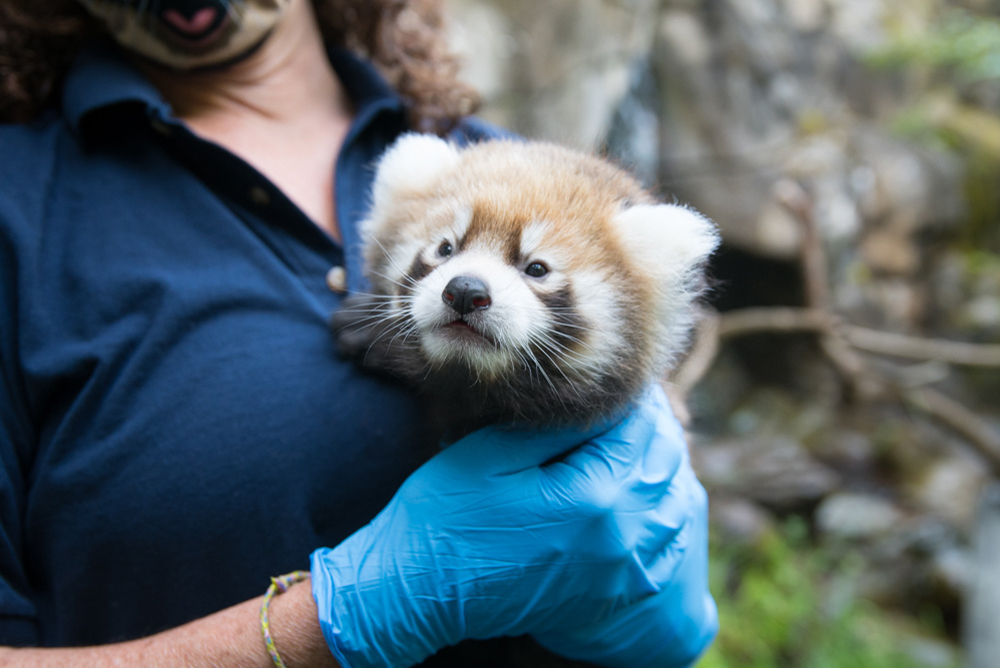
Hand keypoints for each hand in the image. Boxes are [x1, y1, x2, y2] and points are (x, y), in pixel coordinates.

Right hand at [310, 385, 691, 667]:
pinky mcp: (616, 592)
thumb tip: (601, 393)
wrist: (424, 593)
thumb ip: (554, 426)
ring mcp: (623, 571)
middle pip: (667, 462)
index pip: (642, 427)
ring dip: (668, 465)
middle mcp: (620, 535)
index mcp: (592, 495)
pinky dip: (671, 513)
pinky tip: (651, 496)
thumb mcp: (488, 457)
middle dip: (657, 425)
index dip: (638, 396)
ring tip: (644, 441)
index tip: (623, 377)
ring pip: (677, 504)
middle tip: (635, 403)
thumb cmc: (445, 518)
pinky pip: (670, 548)